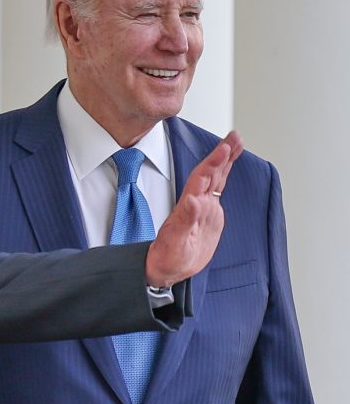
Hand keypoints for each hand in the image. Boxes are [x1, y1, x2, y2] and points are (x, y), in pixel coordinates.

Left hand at [145, 130, 243, 286]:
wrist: (167, 269)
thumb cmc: (167, 257)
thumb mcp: (175, 241)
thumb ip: (184, 221)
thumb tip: (193, 200)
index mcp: (189, 206)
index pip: (202, 178)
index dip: (213, 162)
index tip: (224, 147)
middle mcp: (197, 202)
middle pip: (211, 172)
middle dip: (223, 153)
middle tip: (235, 135)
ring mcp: (204, 208)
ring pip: (216, 178)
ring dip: (225, 160)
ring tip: (236, 143)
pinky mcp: (210, 215)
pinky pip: (219, 190)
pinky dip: (225, 176)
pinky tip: (229, 167)